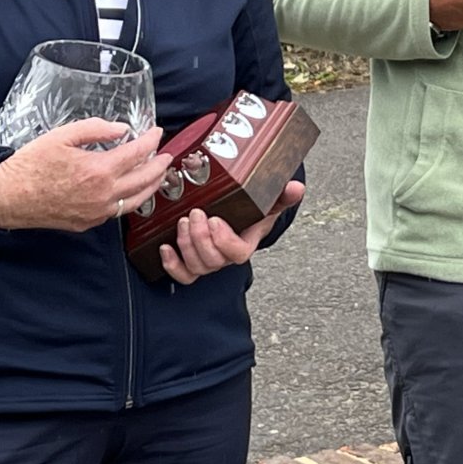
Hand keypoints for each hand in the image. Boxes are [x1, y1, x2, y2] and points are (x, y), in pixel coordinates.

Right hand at [0, 120, 169, 233]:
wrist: (8, 196)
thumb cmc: (31, 164)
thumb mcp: (63, 136)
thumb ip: (96, 129)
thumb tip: (122, 129)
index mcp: (99, 170)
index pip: (138, 153)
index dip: (151, 140)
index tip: (156, 132)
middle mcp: (103, 195)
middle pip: (145, 179)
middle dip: (160, 164)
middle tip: (166, 154)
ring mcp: (97, 212)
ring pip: (137, 200)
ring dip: (152, 185)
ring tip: (158, 174)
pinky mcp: (88, 223)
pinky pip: (118, 211)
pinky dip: (131, 199)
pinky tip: (132, 190)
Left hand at [160, 179, 305, 285]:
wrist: (241, 217)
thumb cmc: (253, 210)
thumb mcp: (270, 200)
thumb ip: (283, 195)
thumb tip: (297, 188)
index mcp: (245, 244)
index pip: (237, 253)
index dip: (224, 241)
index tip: (215, 220)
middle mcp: (225, 257)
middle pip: (212, 261)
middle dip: (200, 238)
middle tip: (194, 214)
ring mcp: (208, 262)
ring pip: (196, 267)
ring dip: (186, 245)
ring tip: (183, 221)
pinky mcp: (191, 262)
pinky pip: (183, 275)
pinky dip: (171, 264)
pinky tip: (164, 247)